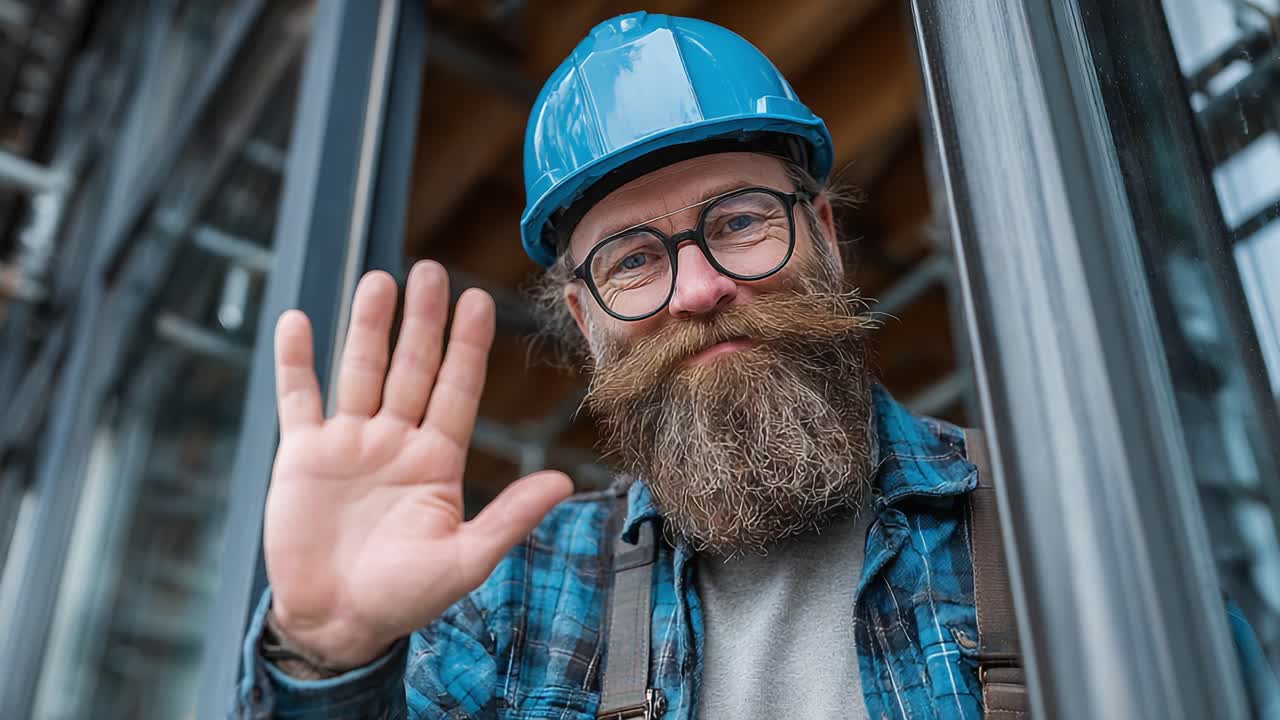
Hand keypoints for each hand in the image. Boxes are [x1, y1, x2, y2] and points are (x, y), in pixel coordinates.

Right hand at [263, 261, 572, 668]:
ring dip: (368, 327)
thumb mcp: (465, 560)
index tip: (477, 300)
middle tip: (430, 270)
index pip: (456, 389)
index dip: (466, 346)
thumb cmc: (404, 598)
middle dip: (422, 321)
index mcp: (437, 460)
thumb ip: (509, 517)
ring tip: (378, 280)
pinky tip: (297, 321)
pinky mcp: (302, 455)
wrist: (335, 622)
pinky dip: (295, 361)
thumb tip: (561, 480)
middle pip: (411, 368)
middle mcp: (395, 441)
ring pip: (360, 371)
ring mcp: (348, 443)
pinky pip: (298, 398)